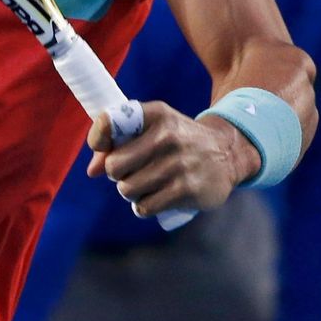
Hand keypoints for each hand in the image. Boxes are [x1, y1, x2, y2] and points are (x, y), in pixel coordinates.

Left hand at [86, 100, 260, 217]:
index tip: (102, 147)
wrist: (227, 153)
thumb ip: (118, 143)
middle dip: (117, 173)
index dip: (98, 138)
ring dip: (131, 192)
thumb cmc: (177, 140)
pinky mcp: (187, 190)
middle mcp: (167, 135)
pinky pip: (144, 207)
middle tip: (131, 171)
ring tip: (146, 184)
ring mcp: (178, 164)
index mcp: (155, 114)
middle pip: (114, 166)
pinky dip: (143, 206)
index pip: (109, 122)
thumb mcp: (153, 128)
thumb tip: (92, 170)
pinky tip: (155, 198)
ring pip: (128, 190)